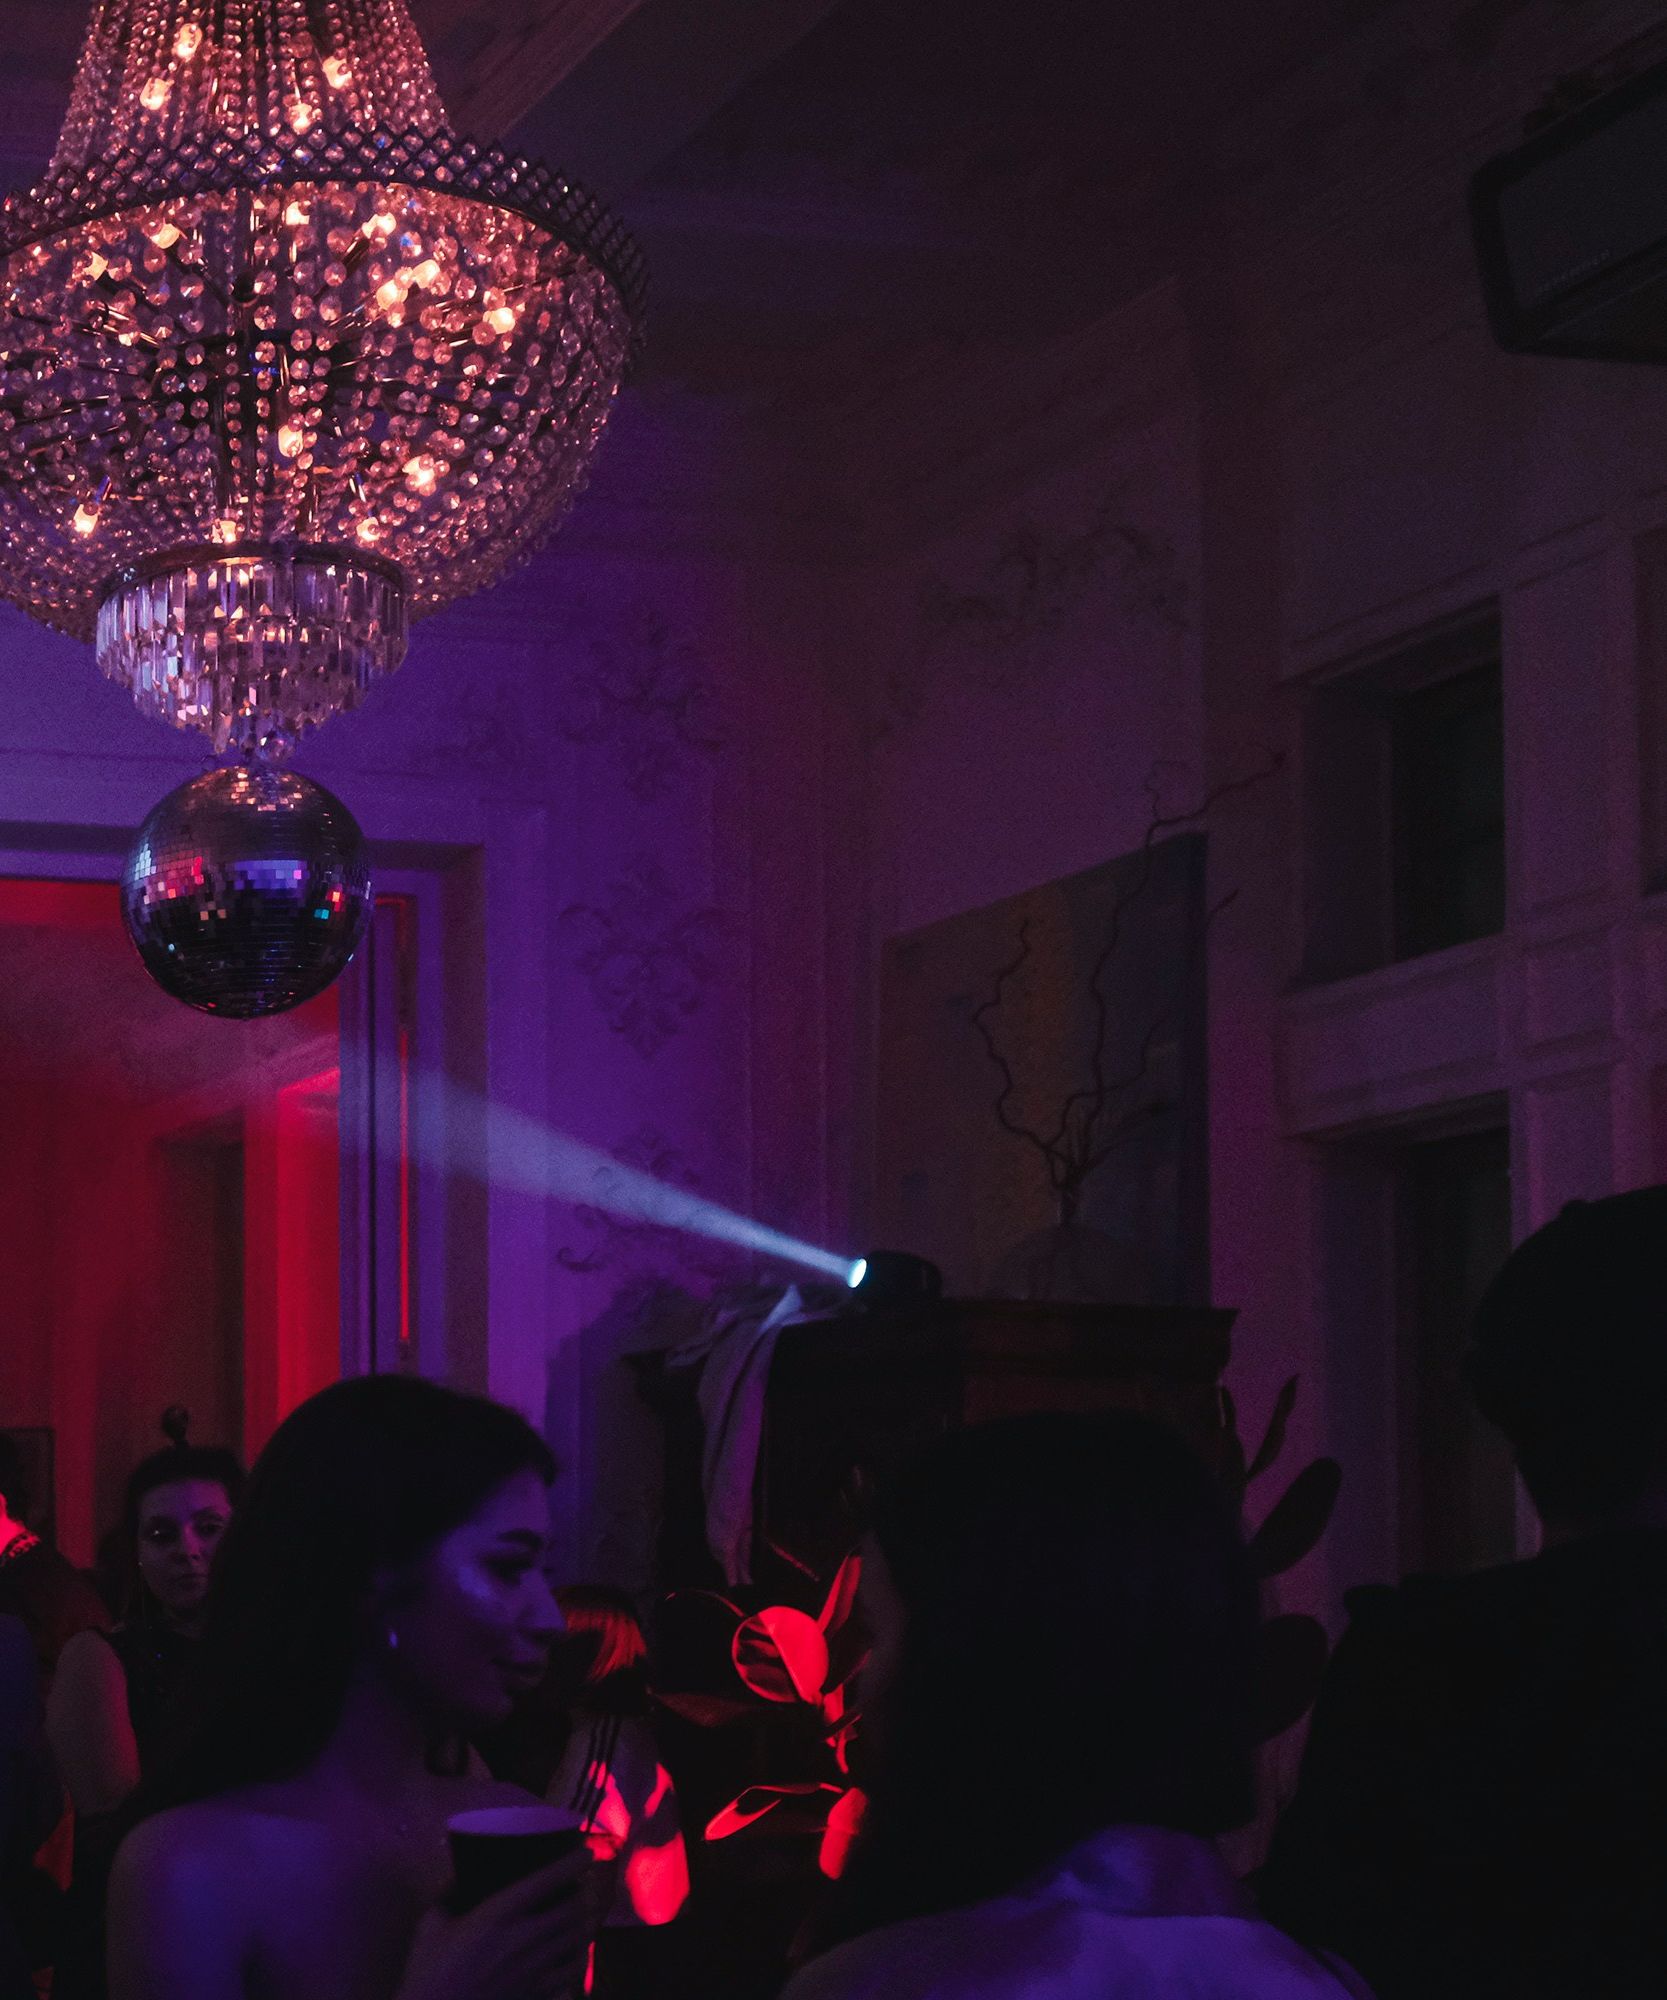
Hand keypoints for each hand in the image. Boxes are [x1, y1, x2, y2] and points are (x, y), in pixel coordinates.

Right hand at [396, 1852, 594, 1999]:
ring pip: (577, 1937)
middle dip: (583, 1892)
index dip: (570, 1863)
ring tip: (585, 1910)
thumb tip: (463, 1870)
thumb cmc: (427, 1972)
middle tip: (583, 1883)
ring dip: (586, 1919)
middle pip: (571, 1908)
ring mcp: (532, 1970)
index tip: (586, 1851)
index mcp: (495, 1916)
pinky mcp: (536, 1994)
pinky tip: (577, 1948)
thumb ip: (449, 1892)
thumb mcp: (430, 1925)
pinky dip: (581, 1954)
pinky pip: (573, 1970)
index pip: (543, 1882)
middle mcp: (521, 1940)